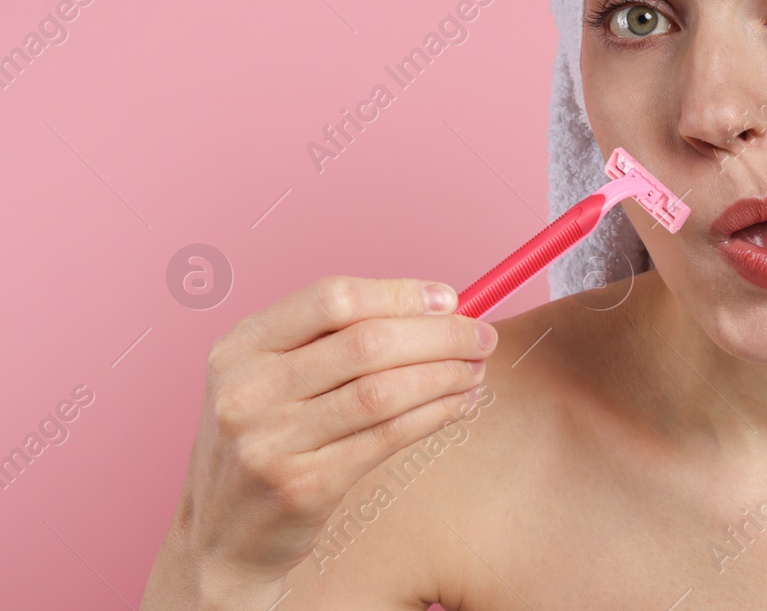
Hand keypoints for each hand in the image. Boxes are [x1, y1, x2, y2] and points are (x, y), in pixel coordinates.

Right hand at [141, 276, 496, 607]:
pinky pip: (388, 437)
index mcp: (241, 346)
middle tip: (482, 337)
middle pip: (367, 343)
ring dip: (445, 375)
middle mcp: (248, 389)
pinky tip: (459, 405)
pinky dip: (435, 415)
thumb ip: (335, 338)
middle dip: (440, 336)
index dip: (400, 294)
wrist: (220, 537)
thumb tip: (438, 306)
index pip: (333, 298)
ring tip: (476, 370)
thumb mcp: (271, 378)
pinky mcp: (302, 485)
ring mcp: (270, 441)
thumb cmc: (266, 439)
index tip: (450, 299)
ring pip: (383, 391)